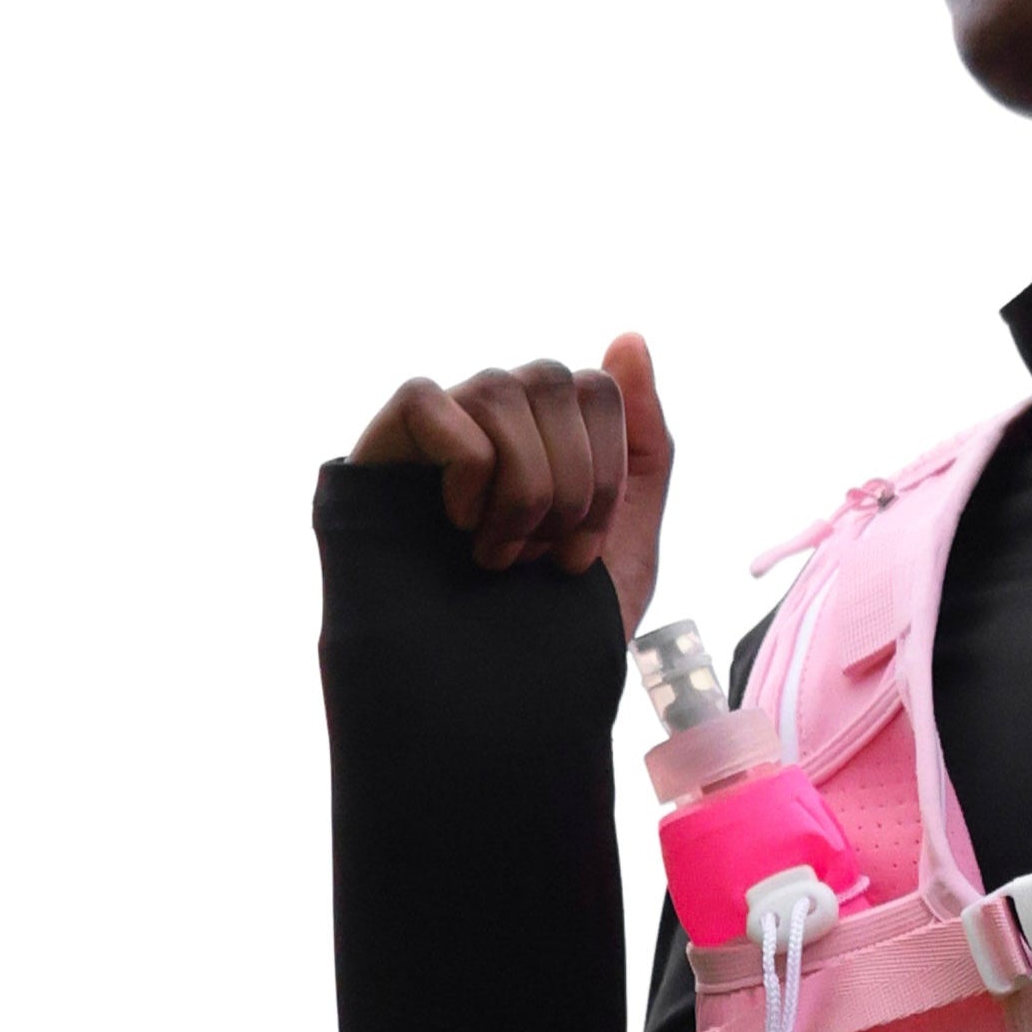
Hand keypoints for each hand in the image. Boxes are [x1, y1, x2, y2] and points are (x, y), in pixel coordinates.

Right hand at [351, 332, 673, 641]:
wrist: (483, 694)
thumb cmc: (548, 620)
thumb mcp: (626, 537)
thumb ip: (644, 442)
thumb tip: (629, 337)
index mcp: (551, 433)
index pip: (601, 388)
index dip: (608, 473)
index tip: (583, 554)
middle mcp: (495, 414)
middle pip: (557, 378)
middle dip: (571, 486)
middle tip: (543, 559)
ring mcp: (441, 421)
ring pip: (502, 387)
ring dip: (522, 488)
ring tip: (500, 555)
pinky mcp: (388, 438)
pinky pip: (437, 402)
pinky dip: (466, 471)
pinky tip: (456, 524)